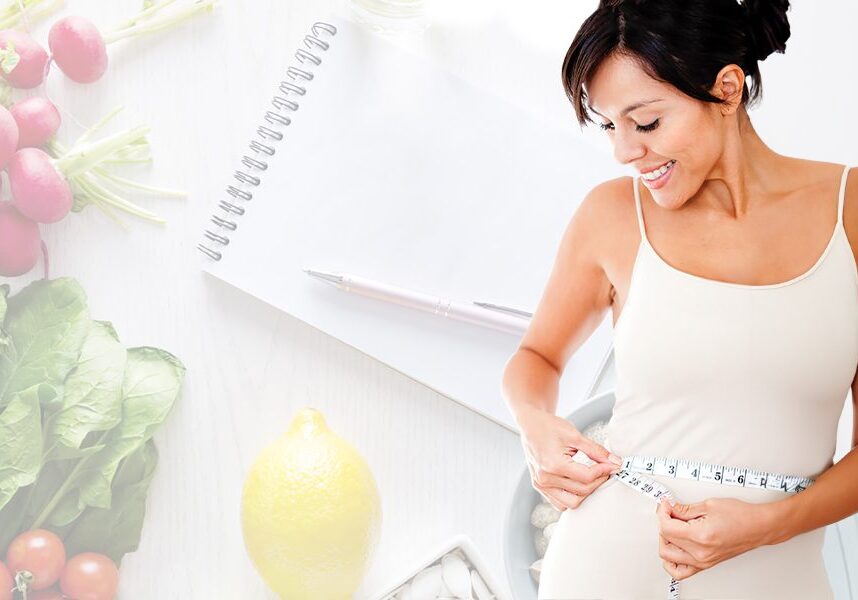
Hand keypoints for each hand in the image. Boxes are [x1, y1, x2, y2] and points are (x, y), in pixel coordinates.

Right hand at [517, 406, 622, 510]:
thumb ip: (596, 451)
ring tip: (591, 478)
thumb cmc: (550, 427)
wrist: (531, 425)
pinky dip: (571, 497)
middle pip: (581, 490)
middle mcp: (545, 478)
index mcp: (553, 464)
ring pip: (571, 503)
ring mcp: (540, 484)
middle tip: (606, 470)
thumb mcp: (575, 435)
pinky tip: (577, 484)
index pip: (586, 477)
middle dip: (598, 481)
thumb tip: (615, 462)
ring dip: (585, 493)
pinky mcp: (539, 486)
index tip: (613, 465)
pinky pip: (559, 503)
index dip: (604, 471)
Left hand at [655, 496, 772, 579]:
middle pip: (665, 541)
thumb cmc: (741, 516)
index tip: (666, 505)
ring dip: (665, 540)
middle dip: (663, 523)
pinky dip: (672, 561)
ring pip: (668, 557)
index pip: (666, 528)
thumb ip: (684, 509)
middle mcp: (700, 553)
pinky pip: (680, 571)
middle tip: (669, 512)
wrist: (759, 527)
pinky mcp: (706, 564)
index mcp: (700, 536)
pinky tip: (674, 547)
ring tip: (673, 527)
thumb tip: (669, 508)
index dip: (662, 512)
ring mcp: (703, 562)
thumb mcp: (708, 504)